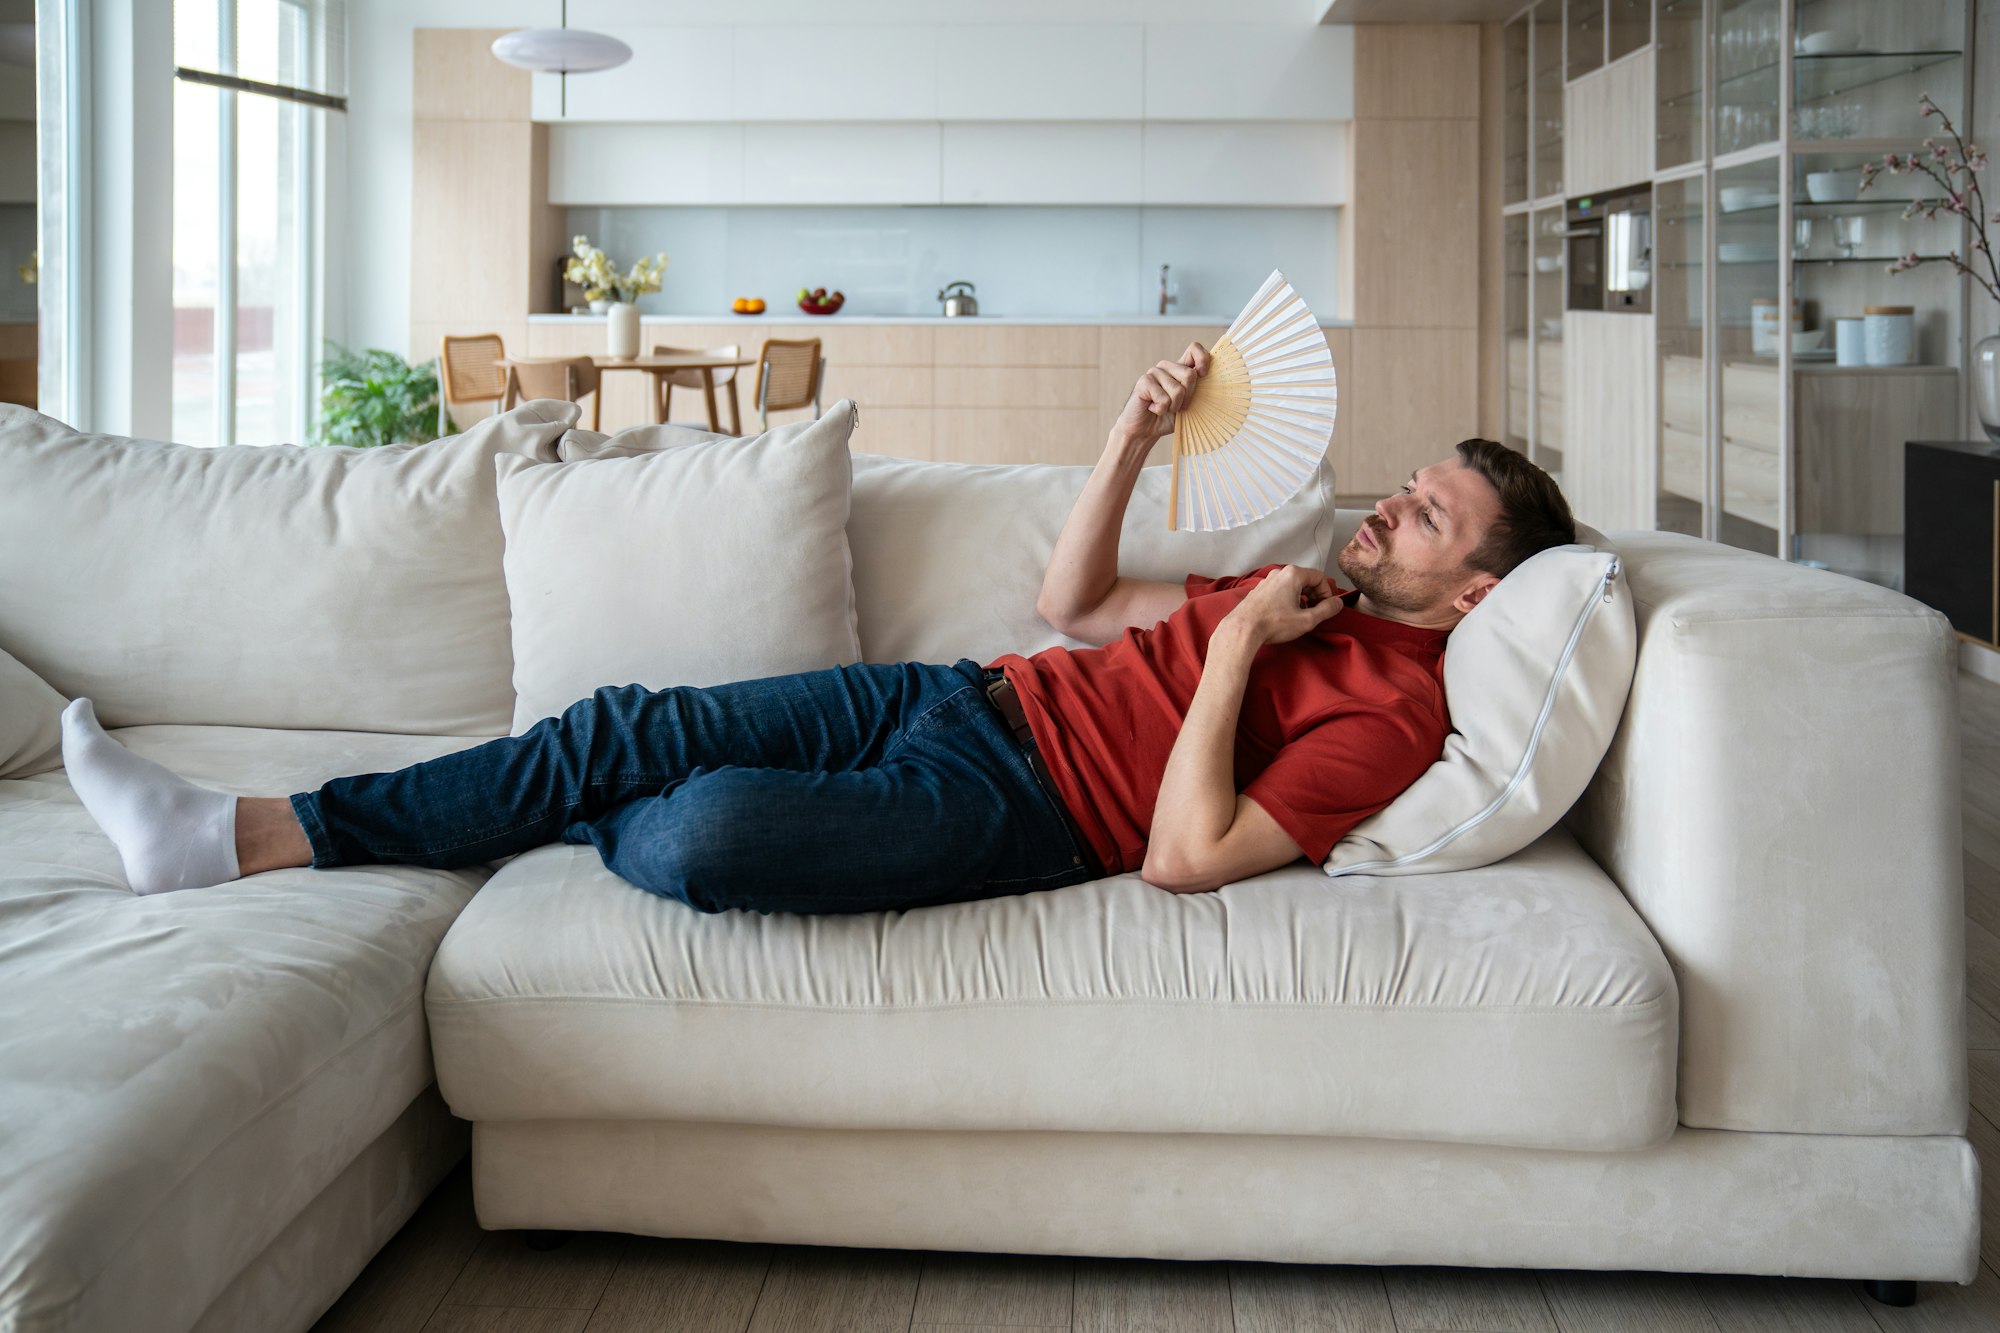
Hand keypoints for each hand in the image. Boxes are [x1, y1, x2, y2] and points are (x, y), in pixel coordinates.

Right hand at [1109, 342, 1209, 449]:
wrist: (1144, 431)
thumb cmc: (1167, 418)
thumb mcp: (1189, 405)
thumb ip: (1199, 391)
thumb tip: (1215, 383)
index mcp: (1179, 368)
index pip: (1194, 349)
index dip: (1202, 359)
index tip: (1203, 375)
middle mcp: (1167, 367)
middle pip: (1189, 374)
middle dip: (1188, 397)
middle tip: (1178, 407)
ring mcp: (1154, 372)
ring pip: (1177, 390)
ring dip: (1173, 407)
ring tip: (1163, 409)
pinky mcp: (1144, 382)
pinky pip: (1163, 399)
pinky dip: (1161, 410)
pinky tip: (1152, 409)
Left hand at [1221, 566, 1341, 646]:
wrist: (1242, 629)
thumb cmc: (1274, 624)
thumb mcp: (1307, 619)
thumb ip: (1326, 610)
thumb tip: (1338, 603)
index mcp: (1293, 574)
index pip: (1319, 577)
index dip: (1327, 592)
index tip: (1327, 607)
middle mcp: (1279, 573)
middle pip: (1306, 580)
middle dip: (1314, 595)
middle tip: (1316, 612)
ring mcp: (1266, 581)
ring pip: (1292, 586)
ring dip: (1301, 598)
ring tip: (1300, 615)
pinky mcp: (1258, 591)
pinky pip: (1279, 591)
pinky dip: (1287, 600)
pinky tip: (1284, 616)